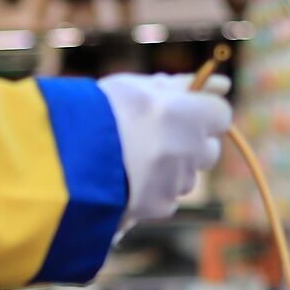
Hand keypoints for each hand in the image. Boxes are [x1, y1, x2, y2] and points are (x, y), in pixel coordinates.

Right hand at [100, 74, 230, 225]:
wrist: (67, 159)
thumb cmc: (101, 113)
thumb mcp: (138, 88)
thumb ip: (182, 86)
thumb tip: (222, 84)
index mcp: (189, 114)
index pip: (221, 114)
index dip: (203, 113)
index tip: (184, 112)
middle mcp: (190, 149)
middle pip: (208, 150)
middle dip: (191, 145)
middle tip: (157, 137)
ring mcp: (177, 180)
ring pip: (187, 176)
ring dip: (171, 169)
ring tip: (133, 160)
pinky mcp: (161, 206)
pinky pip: (167, 197)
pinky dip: (153, 191)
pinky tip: (126, 180)